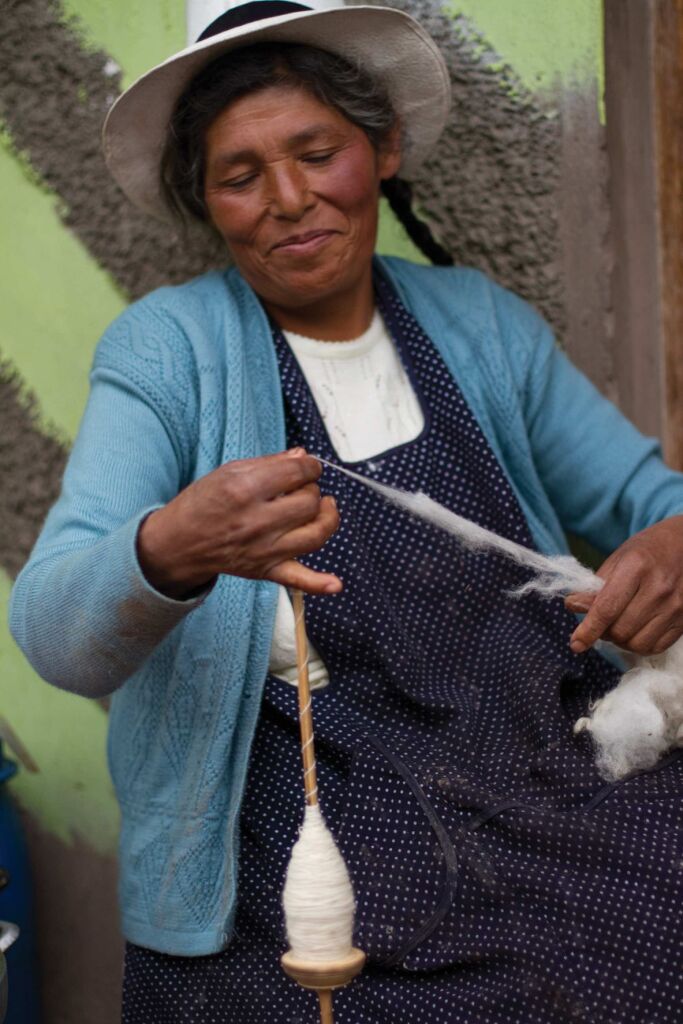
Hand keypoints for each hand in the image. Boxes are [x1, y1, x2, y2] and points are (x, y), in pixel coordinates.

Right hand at [137, 448, 340, 598]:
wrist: (178, 544)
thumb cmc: (202, 504)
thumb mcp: (228, 472)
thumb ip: (269, 464)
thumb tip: (303, 455)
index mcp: (245, 489)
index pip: (298, 472)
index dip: (310, 466)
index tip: (307, 467)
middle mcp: (257, 521)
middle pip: (310, 501)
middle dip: (312, 489)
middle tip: (301, 488)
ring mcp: (264, 549)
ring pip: (315, 534)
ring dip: (328, 518)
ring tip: (324, 508)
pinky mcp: (265, 570)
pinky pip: (297, 579)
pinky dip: (318, 583)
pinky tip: (335, 583)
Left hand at [565, 515, 682, 655]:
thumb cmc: (648, 550)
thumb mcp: (618, 559)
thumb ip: (595, 585)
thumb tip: (572, 606)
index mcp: (636, 567)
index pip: (607, 608)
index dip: (589, 630)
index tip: (576, 644)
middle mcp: (658, 589)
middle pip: (620, 630)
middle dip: (603, 632)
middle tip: (602, 622)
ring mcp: (675, 607)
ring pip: (636, 644)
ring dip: (620, 641)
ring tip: (619, 625)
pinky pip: (655, 647)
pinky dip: (639, 645)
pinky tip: (636, 630)